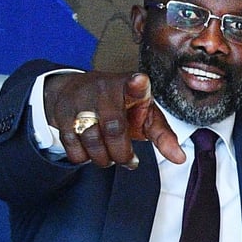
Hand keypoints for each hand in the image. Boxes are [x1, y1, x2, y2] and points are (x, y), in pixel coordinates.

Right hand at [44, 71, 184, 167]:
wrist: (77, 91)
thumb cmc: (120, 105)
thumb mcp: (144, 114)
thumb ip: (162, 135)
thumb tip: (180, 159)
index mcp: (130, 86)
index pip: (135, 83)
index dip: (137, 84)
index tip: (140, 80)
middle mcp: (104, 89)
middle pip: (114, 128)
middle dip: (122, 153)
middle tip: (128, 160)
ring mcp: (80, 99)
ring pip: (91, 139)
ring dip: (104, 158)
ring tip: (111, 158)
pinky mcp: (62, 113)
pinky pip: (72, 145)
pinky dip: (83, 157)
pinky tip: (91, 153)